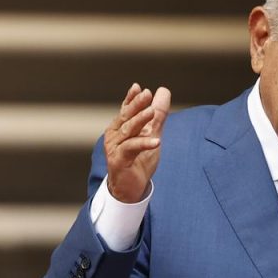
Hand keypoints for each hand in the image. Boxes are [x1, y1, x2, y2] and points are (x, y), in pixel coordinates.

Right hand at [104, 83, 170, 203]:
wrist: (130, 189)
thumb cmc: (138, 161)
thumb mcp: (152, 134)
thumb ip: (158, 115)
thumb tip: (163, 90)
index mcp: (120, 128)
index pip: (126, 109)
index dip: (131, 99)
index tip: (138, 88)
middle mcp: (114, 135)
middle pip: (126, 117)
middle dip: (136, 104)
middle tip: (147, 93)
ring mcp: (114, 148)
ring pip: (127, 130)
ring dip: (139, 120)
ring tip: (151, 112)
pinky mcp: (118, 160)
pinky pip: (131, 148)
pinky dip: (143, 144)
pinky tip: (157, 141)